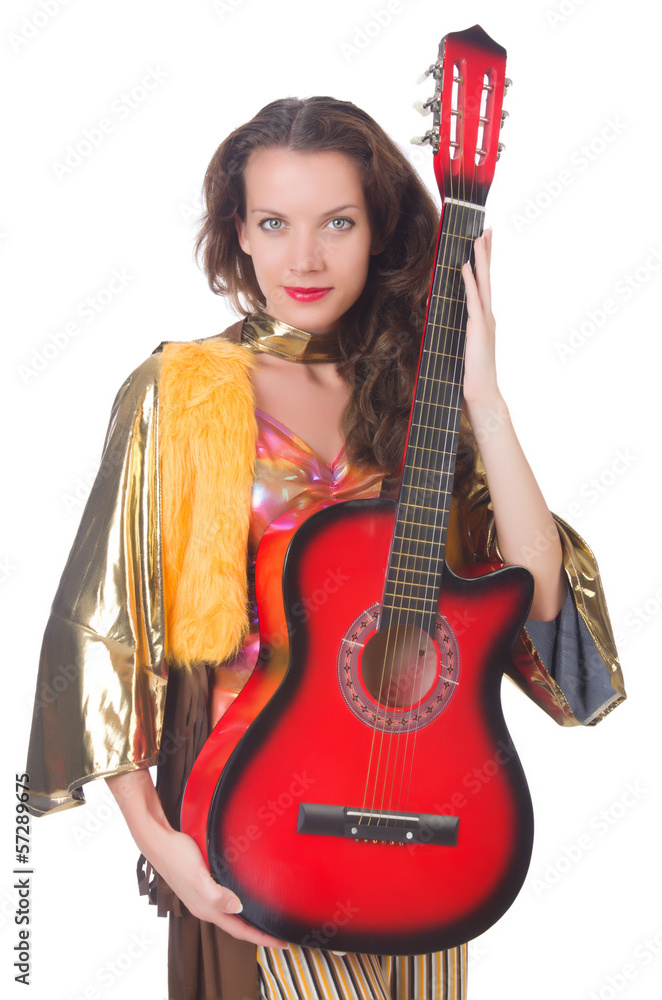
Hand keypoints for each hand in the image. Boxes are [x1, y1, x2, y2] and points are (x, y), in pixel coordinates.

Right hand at [150, 826, 287, 947]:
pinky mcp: (201, 887)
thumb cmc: (176, 856)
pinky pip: (224, 902)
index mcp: (206, 908)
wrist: (158, 842)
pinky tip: (243, 897)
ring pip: (231, 915)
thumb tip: (237, 907)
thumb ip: (216, 894)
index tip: (281, 943)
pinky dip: (238, 905)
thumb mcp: (198, 875)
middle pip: (237, 926)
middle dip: (258, 933)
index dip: (261, 938)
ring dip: (248, 919)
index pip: (239, 930)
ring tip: (265, 920)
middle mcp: (205, 907)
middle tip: (279, 935)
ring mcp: (202, 899)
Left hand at [461, 229, 500, 412]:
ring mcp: (484, 321)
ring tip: (478, 238)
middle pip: (487, 278)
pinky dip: (470, 282)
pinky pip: (473, 300)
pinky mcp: (477, 329)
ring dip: (481, 260)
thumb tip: (437, 316)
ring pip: (483, 283)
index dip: (484, 263)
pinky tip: (466, 266)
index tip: (483, 242)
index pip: (483, 285)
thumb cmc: (469, 375)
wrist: (481, 394)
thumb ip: (455, 331)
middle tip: (487, 230)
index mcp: (483, 320)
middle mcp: (487, 316)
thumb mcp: (460, 348)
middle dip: (487, 253)